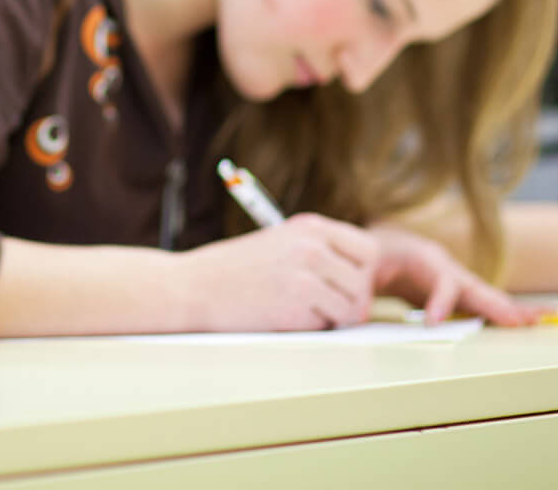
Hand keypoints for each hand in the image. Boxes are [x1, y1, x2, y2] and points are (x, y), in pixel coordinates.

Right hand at [182, 213, 378, 330]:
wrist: (190, 287)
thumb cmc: (232, 270)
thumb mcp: (280, 243)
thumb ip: (320, 253)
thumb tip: (363, 284)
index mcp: (310, 227)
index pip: (367, 250)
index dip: (361, 273)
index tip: (344, 285)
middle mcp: (311, 247)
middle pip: (363, 284)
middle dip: (351, 302)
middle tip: (325, 310)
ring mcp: (304, 276)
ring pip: (351, 309)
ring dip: (334, 319)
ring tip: (304, 313)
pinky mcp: (295, 307)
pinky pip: (327, 326)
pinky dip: (312, 330)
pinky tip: (285, 319)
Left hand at [366, 225, 543, 326]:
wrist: (382, 241)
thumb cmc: (370, 253)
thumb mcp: (360, 265)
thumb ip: (359, 287)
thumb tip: (355, 315)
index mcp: (421, 256)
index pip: (437, 279)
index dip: (439, 301)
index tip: (433, 324)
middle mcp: (445, 266)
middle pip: (473, 285)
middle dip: (496, 303)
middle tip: (521, 321)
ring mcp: (455, 280)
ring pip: (485, 295)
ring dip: (511, 309)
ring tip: (542, 319)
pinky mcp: (457, 293)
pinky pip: (482, 304)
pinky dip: (505, 313)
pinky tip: (528, 321)